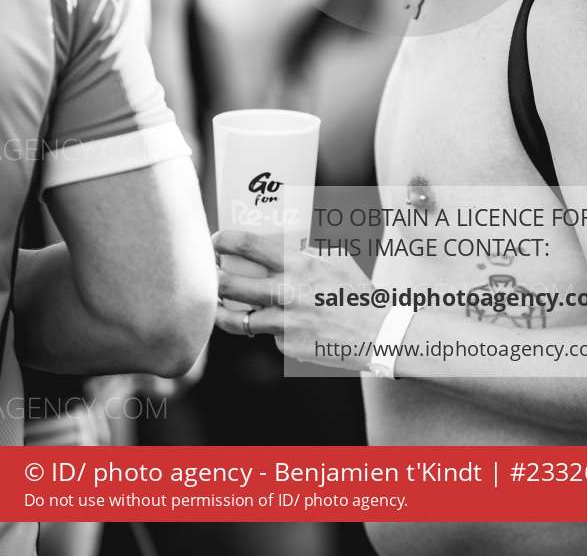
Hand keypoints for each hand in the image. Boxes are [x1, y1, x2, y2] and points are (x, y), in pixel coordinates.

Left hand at [213, 229, 387, 370]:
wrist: (378, 334)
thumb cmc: (357, 292)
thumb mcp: (337, 259)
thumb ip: (307, 251)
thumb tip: (283, 243)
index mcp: (300, 265)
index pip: (251, 246)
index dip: (226, 240)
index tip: (216, 240)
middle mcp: (288, 293)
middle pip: (231, 284)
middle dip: (212, 278)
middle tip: (208, 273)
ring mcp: (286, 323)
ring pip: (238, 318)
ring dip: (223, 310)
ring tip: (218, 303)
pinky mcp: (287, 347)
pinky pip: (267, 335)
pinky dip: (267, 329)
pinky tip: (276, 324)